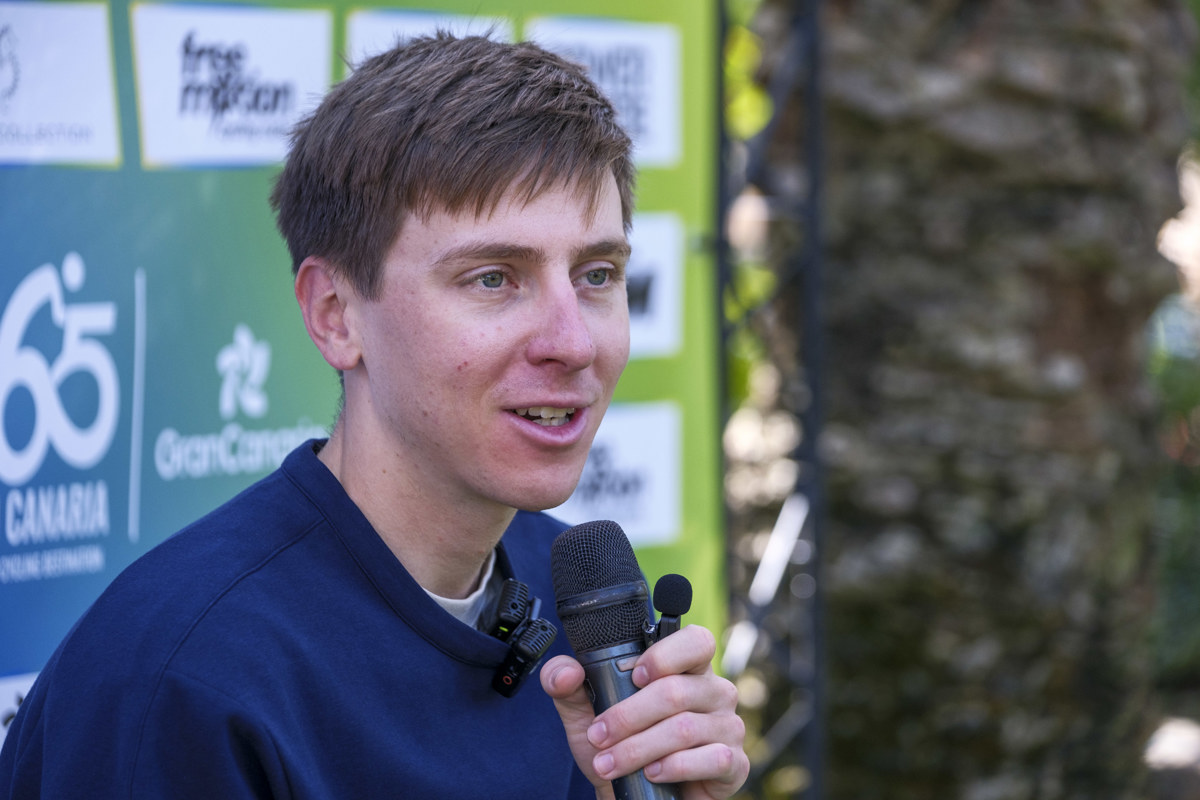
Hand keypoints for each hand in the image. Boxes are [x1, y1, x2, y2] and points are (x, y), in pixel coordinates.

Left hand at [540, 625, 748, 798]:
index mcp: (688, 669)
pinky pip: (711, 759)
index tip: (632, 675)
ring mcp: (728, 727)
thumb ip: (566, 686)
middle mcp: (714, 691)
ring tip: (610, 763)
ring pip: (684, 729)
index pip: (696, 641)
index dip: (665, 655)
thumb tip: (565, 671)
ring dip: (638, 749)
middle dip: (628, 716)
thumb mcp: (584, 715)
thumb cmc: (620, 746)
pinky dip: (674, 767)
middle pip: (675, 691)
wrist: (633, 796)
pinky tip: (653, 773)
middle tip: (598, 735)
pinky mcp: (734, 763)